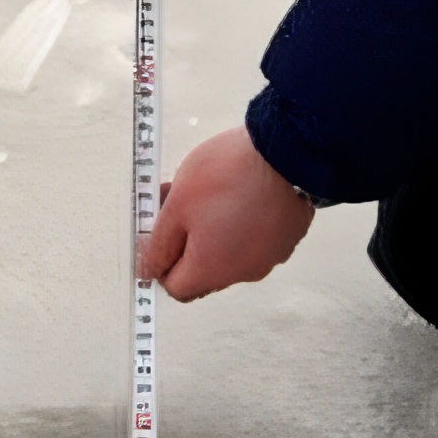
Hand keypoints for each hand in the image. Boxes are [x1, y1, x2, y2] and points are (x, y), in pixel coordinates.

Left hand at [143, 128, 314, 300]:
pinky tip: (245, 195)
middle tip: (184, 204)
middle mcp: (243, 273)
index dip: (162, 260)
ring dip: (218, 233)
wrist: (284, 151)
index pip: (175, 286)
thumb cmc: (227, 174)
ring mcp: (270, 257)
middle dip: (189, 242)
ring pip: (232, 254)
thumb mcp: (176, 204)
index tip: (162, 230)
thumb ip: (158, 244)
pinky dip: (246, 224)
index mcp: (212, 270)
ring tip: (217, 194)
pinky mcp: (288, 238)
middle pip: (205, 271)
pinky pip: (257, 240)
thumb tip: (149, 271)